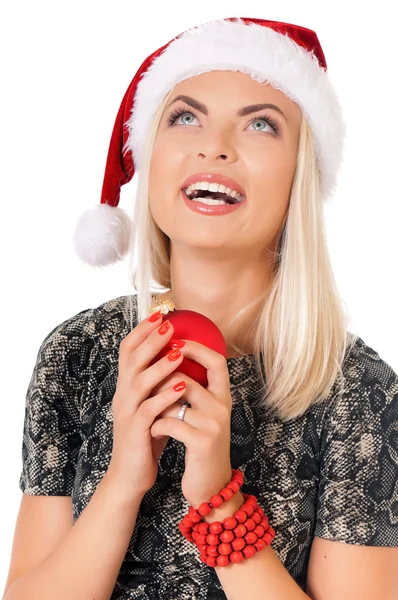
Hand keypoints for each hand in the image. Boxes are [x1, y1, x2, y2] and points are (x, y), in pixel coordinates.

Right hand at [106, 314, 186, 501]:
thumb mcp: (151, 405)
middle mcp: (123, 395)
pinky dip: (165, 396)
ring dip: (159, 365)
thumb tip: (178, 357)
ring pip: (139, 382)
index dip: (142, 331)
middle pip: (132, 360)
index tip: (159, 313)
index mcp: (126, 387)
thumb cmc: (146, 437)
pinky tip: (181, 386)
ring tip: (179, 353)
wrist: (130, 475)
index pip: (128, 351)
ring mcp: (127, 413)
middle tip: (169, 323)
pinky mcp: (135, 431)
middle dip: (151, 340)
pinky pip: (149, 410)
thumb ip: (159, 384)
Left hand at [149, 339, 233, 507]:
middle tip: (147, 383)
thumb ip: (195, 389)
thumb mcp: (204, 415)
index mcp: (223, 396)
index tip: (173, 342)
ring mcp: (214, 425)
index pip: (216, 360)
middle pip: (188, 378)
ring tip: (150, 411)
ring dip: (156, 404)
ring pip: (175, 400)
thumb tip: (173, 358)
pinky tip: (153, 431)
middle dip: (162, 380)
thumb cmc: (200, 445)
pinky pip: (170, 422)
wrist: (210, 486)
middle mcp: (222, 407)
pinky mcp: (202, 443)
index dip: (195, 348)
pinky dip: (156, 425)